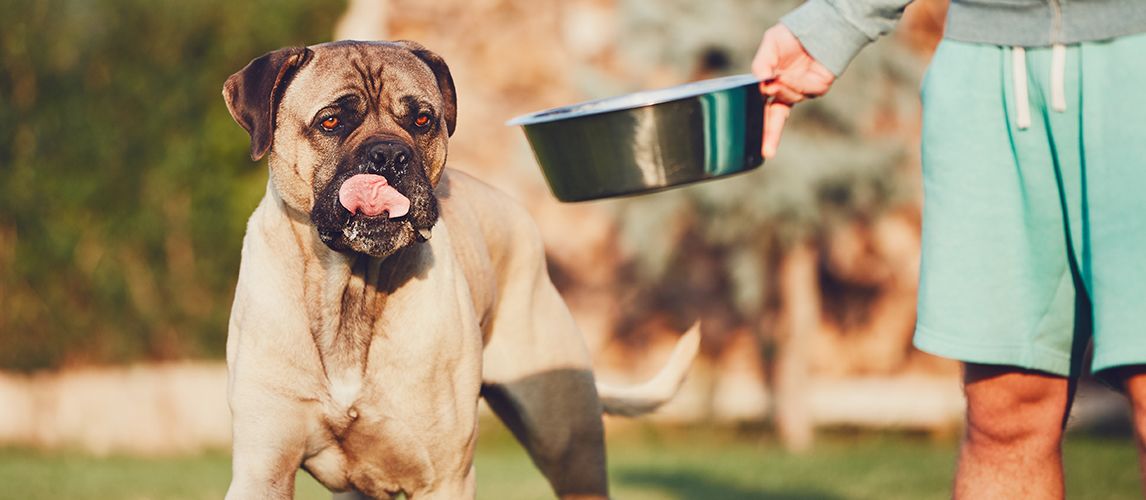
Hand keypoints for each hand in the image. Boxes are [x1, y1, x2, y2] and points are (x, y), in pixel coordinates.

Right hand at [751, 24, 835, 158]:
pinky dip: (797, 83)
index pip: (766, 112)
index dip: (763, 130)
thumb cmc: (791, 36)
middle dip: (771, 136)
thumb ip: (761, 65)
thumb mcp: (769, 46)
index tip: (761, 150)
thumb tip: (760, 85)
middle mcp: (788, 93)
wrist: (817, 28)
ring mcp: (803, 92)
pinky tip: (793, 74)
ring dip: (783, 88)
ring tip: (781, 73)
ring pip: (787, 98)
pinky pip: (804, 92)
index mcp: (774, 87)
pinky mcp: (819, 87)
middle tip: (767, 152)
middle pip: (776, 120)